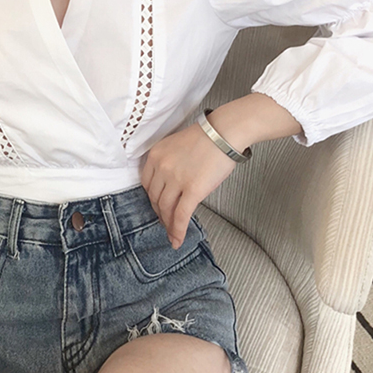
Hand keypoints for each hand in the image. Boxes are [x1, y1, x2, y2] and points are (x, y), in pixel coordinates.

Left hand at [141, 120, 241, 248]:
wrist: (225, 132)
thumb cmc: (208, 136)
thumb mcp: (177, 145)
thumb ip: (169, 163)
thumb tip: (172, 185)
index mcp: (156, 155)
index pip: (147, 183)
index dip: (152, 198)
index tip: (157, 206)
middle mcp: (161, 167)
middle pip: (154, 198)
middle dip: (159, 213)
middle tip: (165, 221)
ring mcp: (175, 179)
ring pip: (166, 209)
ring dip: (168, 224)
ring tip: (172, 233)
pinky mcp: (192, 190)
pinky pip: (181, 215)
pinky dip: (177, 230)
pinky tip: (177, 240)